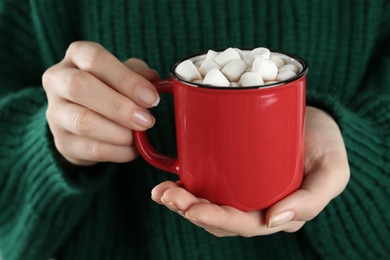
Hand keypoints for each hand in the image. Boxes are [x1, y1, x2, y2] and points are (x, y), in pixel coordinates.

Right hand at [43, 41, 159, 165]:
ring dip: (118, 132)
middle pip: (80, 87)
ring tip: (139, 135)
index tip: (151, 98)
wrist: (85, 119)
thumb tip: (152, 81)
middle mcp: (58, 80)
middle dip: (119, 107)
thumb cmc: (110, 87)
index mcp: (77, 55)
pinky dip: (116, 152)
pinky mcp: (62, 143)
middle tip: (147, 120)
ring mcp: (55, 113)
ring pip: (83, 121)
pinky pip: (89, 149)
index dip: (126, 79)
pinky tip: (132, 149)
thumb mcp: (125, 73)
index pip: (95, 59)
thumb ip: (138, 74)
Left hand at [151, 106, 349, 236]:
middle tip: (167, 195)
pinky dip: (186, 185)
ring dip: (182, 201)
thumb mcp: (333, 171)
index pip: (243, 224)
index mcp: (278, 212)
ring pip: (209, 203)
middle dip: (190, 210)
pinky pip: (207, 184)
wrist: (315, 118)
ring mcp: (243, 189)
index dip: (216, 220)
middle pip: (219, 216)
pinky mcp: (233, 170)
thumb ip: (312, 199)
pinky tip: (169, 180)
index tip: (192, 209)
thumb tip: (274, 220)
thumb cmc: (326, 144)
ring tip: (161, 191)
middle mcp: (256, 205)